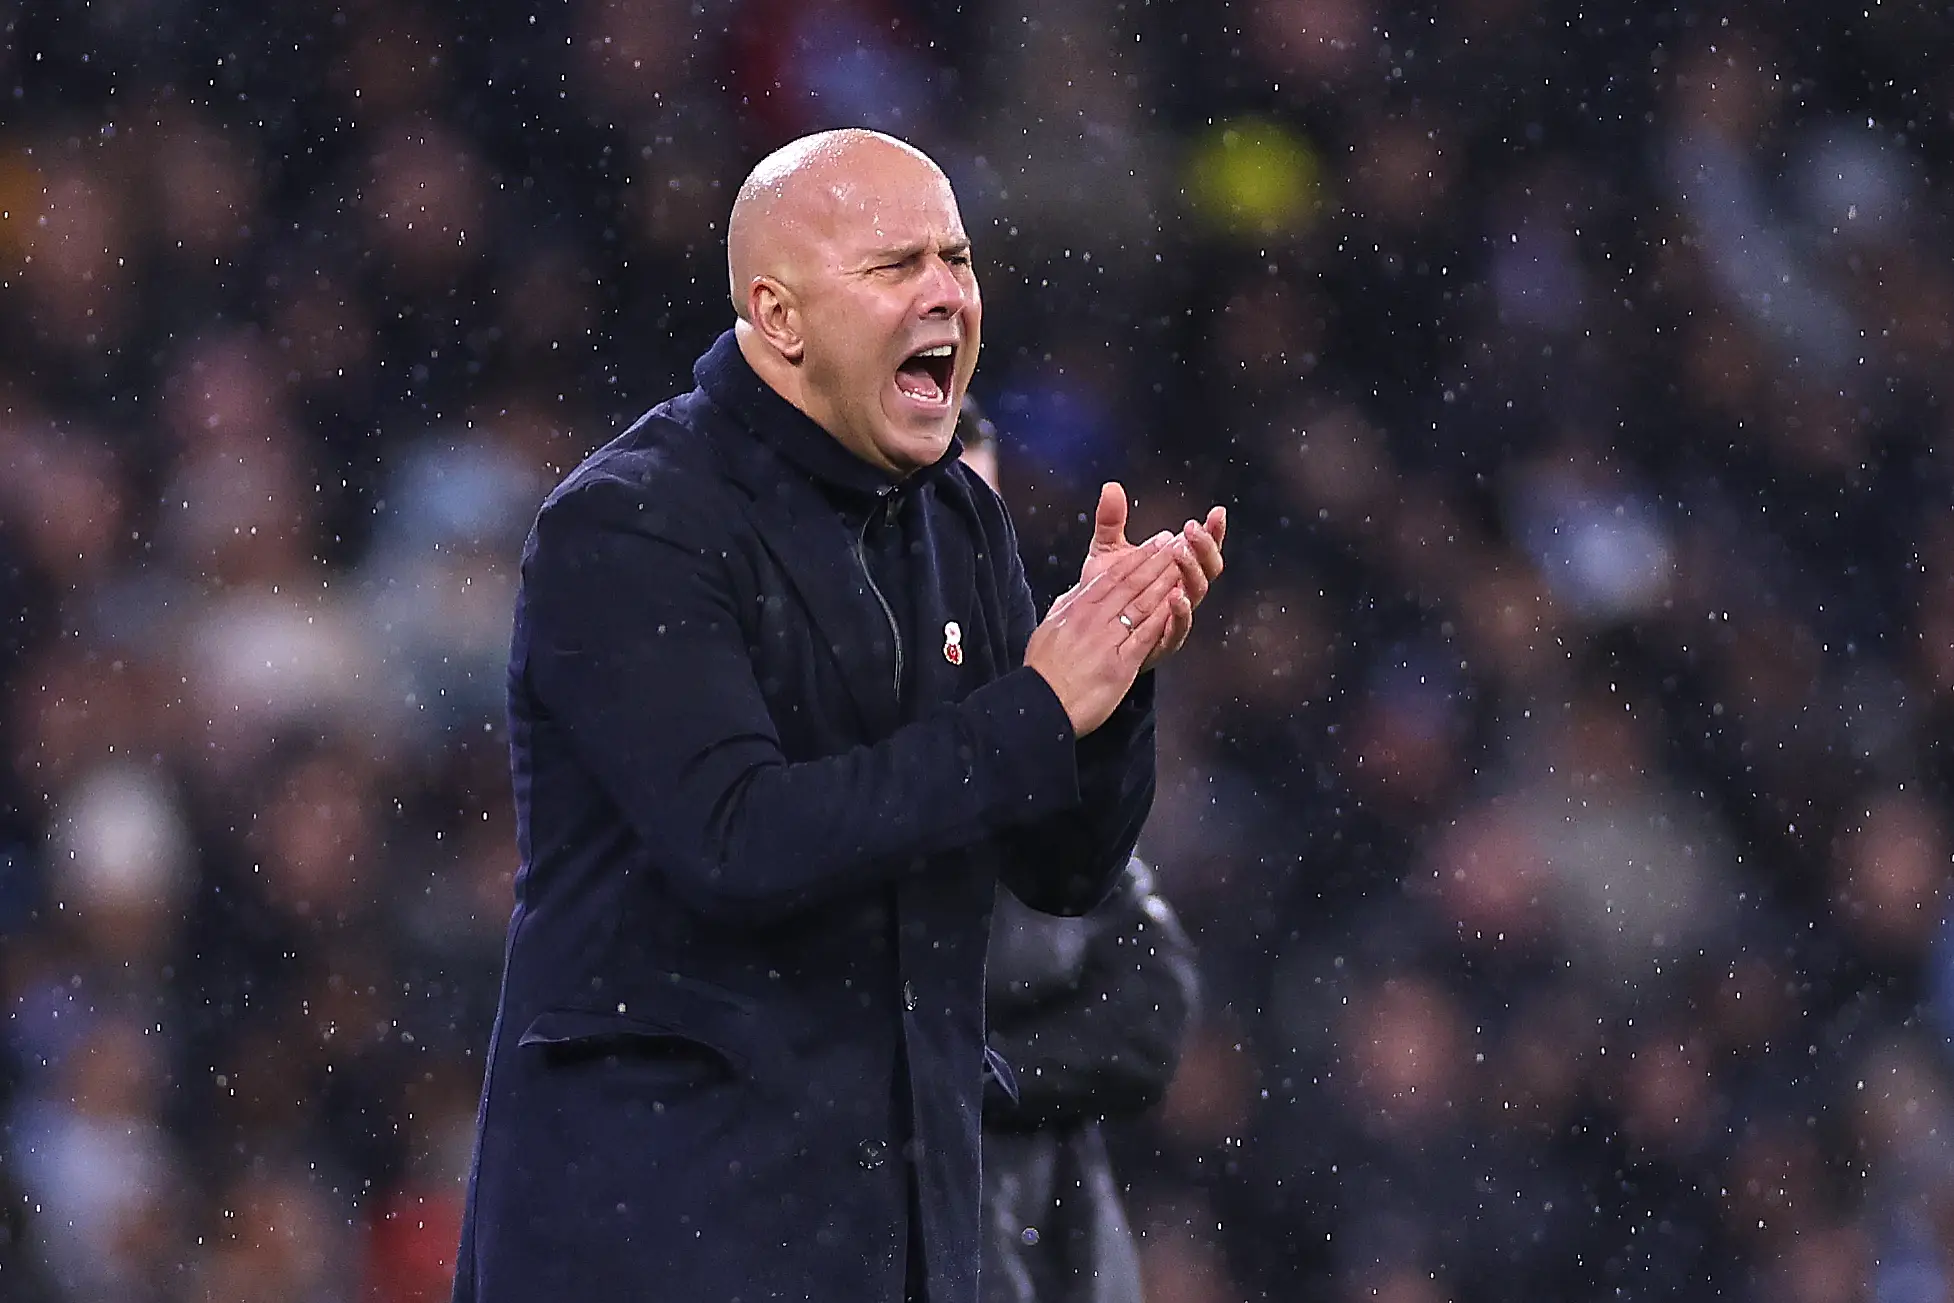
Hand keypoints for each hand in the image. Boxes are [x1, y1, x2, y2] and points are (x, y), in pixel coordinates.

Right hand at [1023, 534, 1183, 735]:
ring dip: (1165, 583)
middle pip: (1132, 583)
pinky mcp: (1119, 664)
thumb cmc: (1043, 672)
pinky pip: (1145, 636)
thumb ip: (1069, 608)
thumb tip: (1078, 592)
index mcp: (1077, 608)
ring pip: (1141, 604)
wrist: (1040, 704)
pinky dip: (1163, 618)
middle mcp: (1093, 618)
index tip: (1157, 542)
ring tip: (1184, 566)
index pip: (1113, 576)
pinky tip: (1177, 605)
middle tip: (1179, 544)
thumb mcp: (1050, 627)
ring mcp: (1107, 640)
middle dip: (1158, 561)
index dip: (1139, 556)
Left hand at [1081, 483, 1226, 672]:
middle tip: (1192, 530)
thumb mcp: (1107, 553)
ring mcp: (1174, 618)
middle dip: (1205, 547)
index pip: (1202, 548)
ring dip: (1192, 572)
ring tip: (1181, 554)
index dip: (1213, 532)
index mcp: (1175, 570)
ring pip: (1197, 594)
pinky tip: (1175, 597)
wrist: (1086, 635)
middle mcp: (1181, 592)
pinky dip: (1180, 612)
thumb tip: (1111, 487)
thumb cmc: (1104, 595)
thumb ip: (1111, 522)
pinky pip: (1179, 628)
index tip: (1216, 513)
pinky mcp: (1162, 641)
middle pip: (1209, 569)